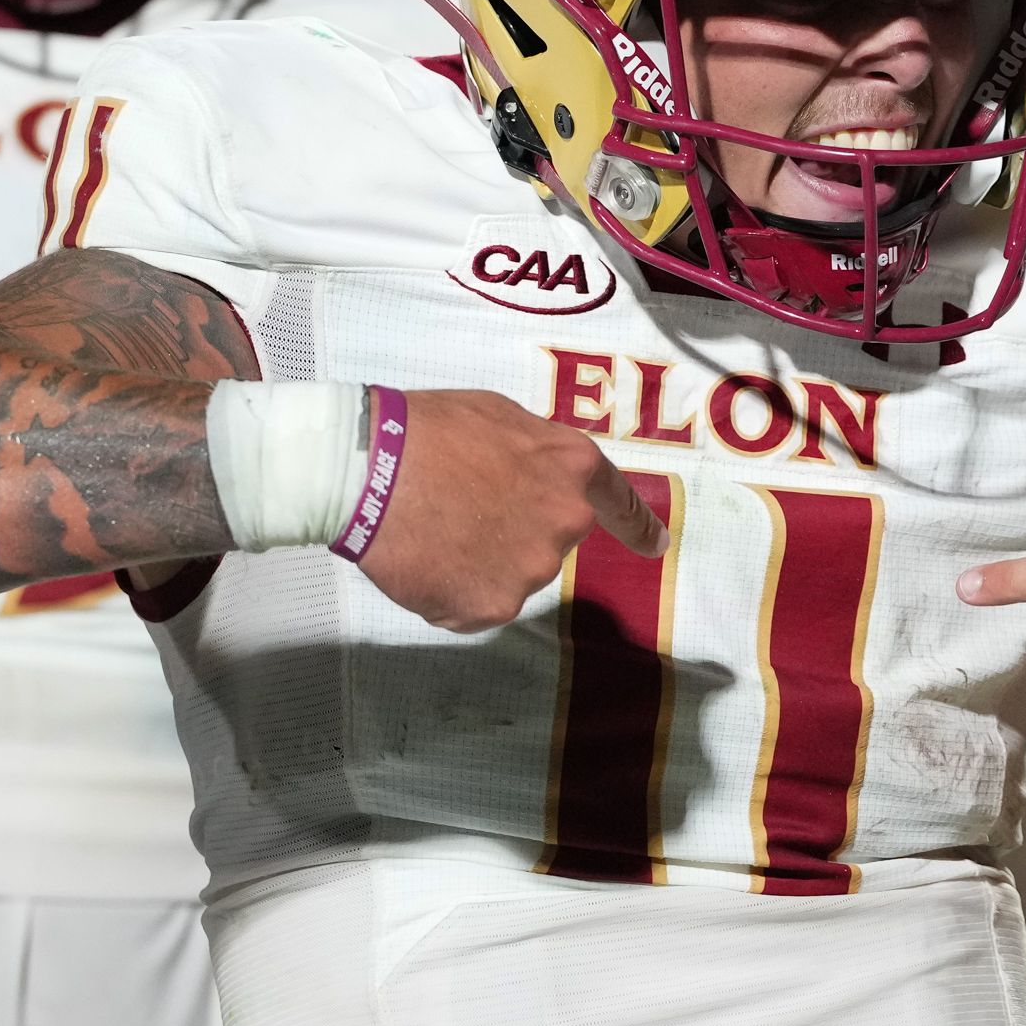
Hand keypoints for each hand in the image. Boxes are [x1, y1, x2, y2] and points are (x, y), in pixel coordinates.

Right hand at [356, 390, 665, 632]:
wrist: (369, 470)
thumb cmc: (429, 430)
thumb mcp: (500, 417)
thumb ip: (538, 453)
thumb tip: (542, 476)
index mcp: (572, 468)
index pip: (621, 505)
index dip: (638, 527)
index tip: (656, 546)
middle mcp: (565, 522)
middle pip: (550, 539)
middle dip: (516, 529)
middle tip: (463, 508)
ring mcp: (531, 570)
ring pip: (512, 574)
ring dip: (483, 562)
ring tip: (436, 530)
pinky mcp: (491, 607)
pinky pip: (477, 605)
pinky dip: (454, 591)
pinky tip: (426, 561)